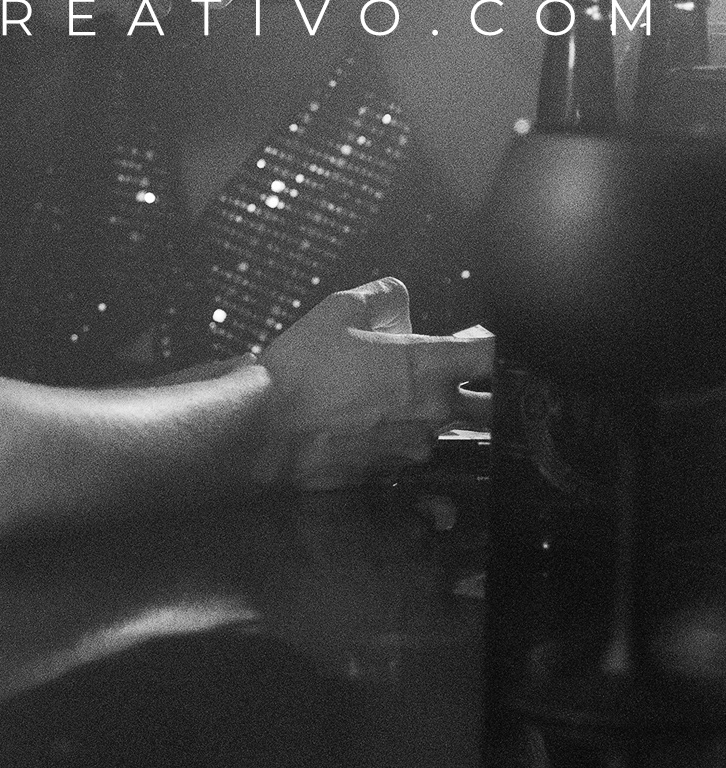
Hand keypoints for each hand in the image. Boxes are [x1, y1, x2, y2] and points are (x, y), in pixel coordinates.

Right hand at [254, 277, 493, 488]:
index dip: (501, 346)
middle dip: (485, 392)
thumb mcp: (338, 309)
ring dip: (435, 414)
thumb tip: (400, 298)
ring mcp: (416, 446)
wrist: (266, 430)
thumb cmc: (302, 370)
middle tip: (460, 377)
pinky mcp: (394, 472)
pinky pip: (413, 452)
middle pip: (489, 406)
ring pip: (447, 429)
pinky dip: (402, 437)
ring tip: (391, 397)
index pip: (494, 356)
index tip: (489, 342)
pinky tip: (370, 423)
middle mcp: (433, 410)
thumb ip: (383, 296)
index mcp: (428, 366)